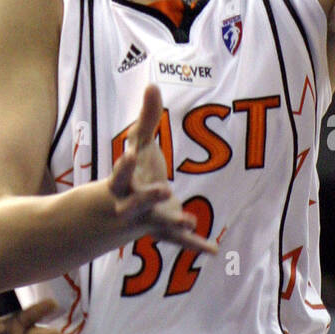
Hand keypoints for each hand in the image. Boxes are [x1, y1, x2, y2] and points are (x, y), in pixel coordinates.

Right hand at [106, 84, 218, 254]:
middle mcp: (132, 205)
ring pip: (160, 224)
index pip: (121, 175)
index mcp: (123, 184)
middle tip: (164, 189)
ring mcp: (148, 220)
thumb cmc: (133, 171)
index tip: (129, 155)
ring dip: (174, 223)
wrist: (123, 210)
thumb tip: (152, 84)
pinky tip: (214, 249)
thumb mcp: (138, 143)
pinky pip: (179, 240)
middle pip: (138, 203)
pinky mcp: (165, 230)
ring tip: (189, 220)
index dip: (125, 167)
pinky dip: (195, 244)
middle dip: (148, 198)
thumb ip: (147, 117)